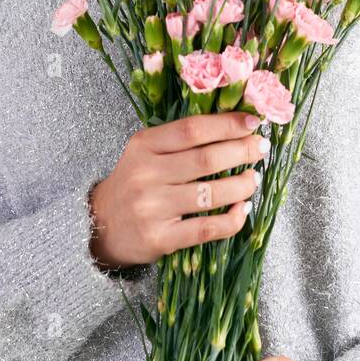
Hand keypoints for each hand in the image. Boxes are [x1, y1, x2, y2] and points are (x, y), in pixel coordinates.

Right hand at [89, 111, 267, 270]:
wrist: (99, 224)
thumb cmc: (134, 183)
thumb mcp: (146, 152)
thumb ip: (181, 140)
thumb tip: (234, 128)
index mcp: (144, 145)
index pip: (193, 129)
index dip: (228, 124)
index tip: (253, 122)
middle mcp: (146, 174)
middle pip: (206, 159)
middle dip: (242, 152)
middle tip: (261, 149)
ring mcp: (152, 208)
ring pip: (211, 193)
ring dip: (242, 185)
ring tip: (254, 179)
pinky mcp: (161, 238)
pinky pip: (207, 228)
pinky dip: (232, 219)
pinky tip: (242, 209)